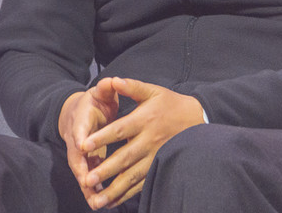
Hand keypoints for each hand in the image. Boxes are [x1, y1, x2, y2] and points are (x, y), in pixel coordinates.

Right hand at [58, 79, 120, 204]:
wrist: (79, 113)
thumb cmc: (94, 101)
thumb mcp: (100, 92)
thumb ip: (106, 88)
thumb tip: (111, 81)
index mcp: (81, 120)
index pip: (79, 129)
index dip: (81, 137)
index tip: (83, 146)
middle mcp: (77, 140)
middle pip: (76, 157)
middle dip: (82, 170)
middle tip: (87, 183)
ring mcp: (80, 154)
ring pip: (82, 172)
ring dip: (88, 187)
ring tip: (96, 203)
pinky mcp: (86, 163)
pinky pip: (89, 178)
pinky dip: (94, 191)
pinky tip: (103, 204)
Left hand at [79, 77, 204, 208]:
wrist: (197, 118)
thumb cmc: (170, 104)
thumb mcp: (153, 91)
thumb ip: (132, 87)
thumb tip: (113, 80)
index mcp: (145, 119)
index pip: (120, 130)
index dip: (102, 137)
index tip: (83, 145)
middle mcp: (149, 140)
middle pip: (124, 157)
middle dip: (105, 170)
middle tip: (87, 180)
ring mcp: (155, 157)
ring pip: (132, 176)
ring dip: (114, 189)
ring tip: (96, 200)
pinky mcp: (159, 167)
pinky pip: (141, 184)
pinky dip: (126, 194)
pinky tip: (112, 202)